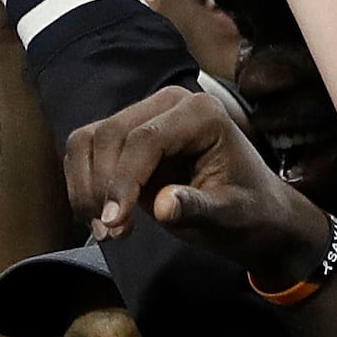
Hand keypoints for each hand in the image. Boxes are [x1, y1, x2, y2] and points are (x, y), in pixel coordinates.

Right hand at [66, 83, 328, 280]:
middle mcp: (169, 102)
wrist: (253, 211)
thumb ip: (197, 207)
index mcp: (201, 113)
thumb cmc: (248, 212)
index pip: (145, 140)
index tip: (113, 225)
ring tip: (105, 229)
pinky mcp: (127, 132)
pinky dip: (82, 183)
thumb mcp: (230, 215)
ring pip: (89, 139)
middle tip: (111, 234)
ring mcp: (145, 113)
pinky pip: (86, 148)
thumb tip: (163, 205)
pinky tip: (98, 215)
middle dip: (102, 187)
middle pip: (110, 135)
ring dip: (86, 186)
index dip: (123, 182)